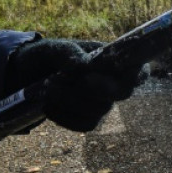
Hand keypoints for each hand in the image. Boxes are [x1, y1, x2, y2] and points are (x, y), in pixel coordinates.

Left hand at [4, 38, 147, 131]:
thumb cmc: (50, 55)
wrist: (30, 74)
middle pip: (122, 92)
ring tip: (48, 87)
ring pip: (100, 109)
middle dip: (95, 87)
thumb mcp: (56, 48)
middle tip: (66, 77)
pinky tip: (48, 105)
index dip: (135, 73)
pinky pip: (85, 124)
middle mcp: (114, 83)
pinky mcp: (89, 119)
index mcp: (114, 60)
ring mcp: (103, 104)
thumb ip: (70, 54)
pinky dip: (64, 116)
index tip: (107, 69)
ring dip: (71, 100)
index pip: (140, 69)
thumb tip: (83, 67)